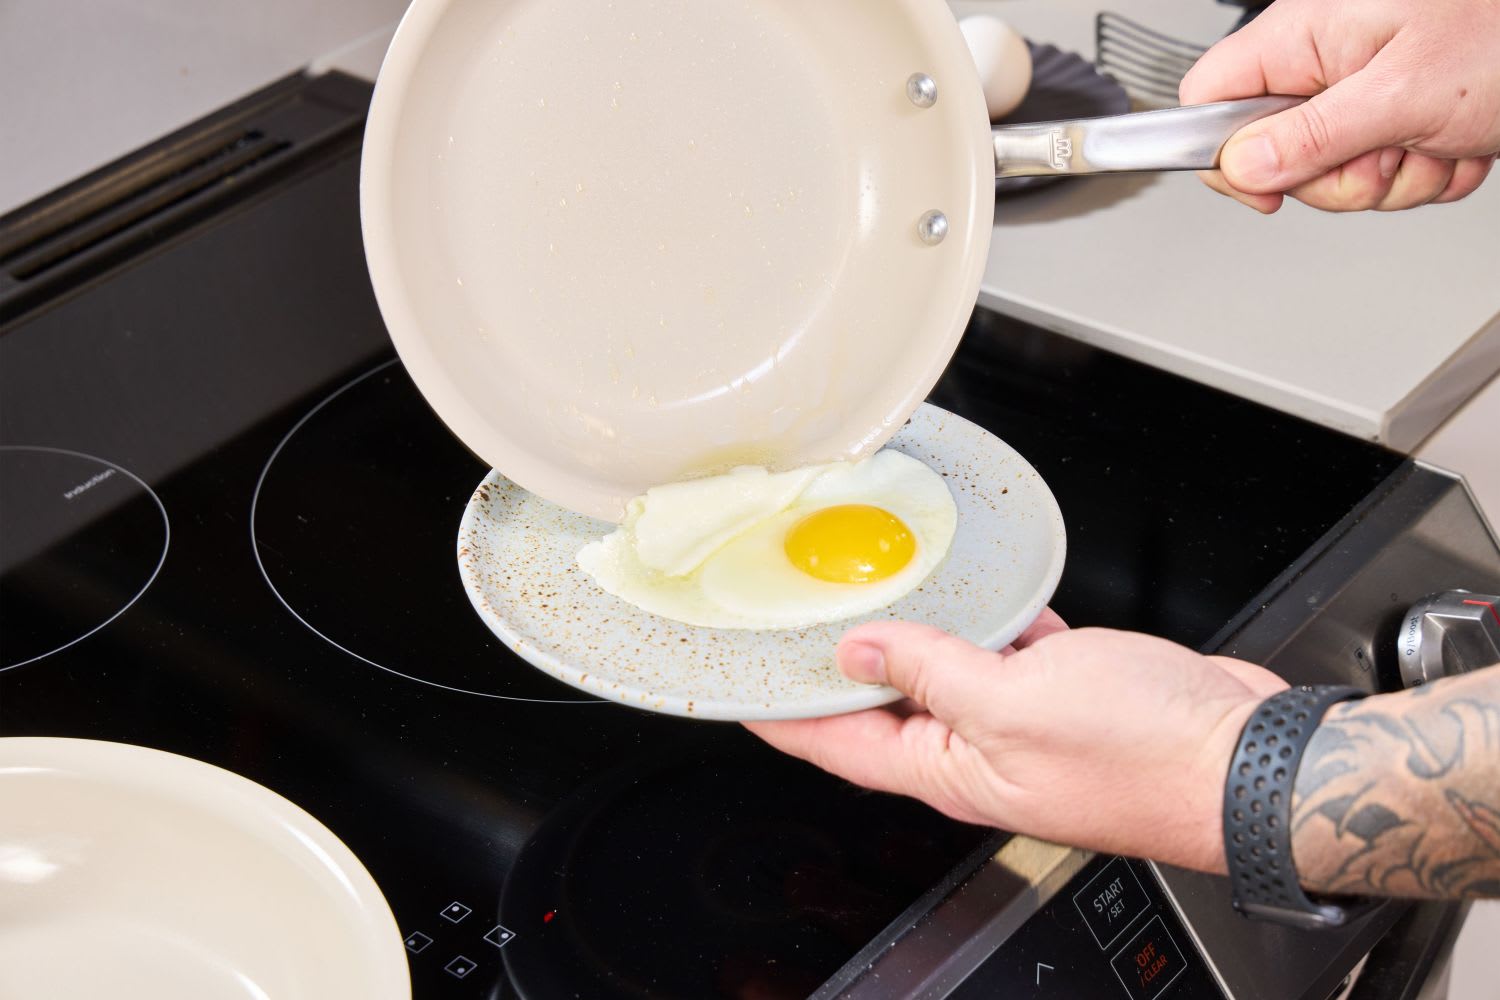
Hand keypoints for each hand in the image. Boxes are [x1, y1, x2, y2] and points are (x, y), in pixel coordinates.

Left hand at [746, 612, 1287, 872]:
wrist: (1248, 760)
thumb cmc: (1147, 753)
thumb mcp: (1011, 701)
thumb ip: (928, 670)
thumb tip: (858, 654)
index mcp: (951, 770)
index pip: (836, 745)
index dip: (781, 716)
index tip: (739, 690)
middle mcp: (980, 753)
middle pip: (885, 709)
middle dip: (841, 667)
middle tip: (803, 617)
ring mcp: (1024, 724)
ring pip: (948, 672)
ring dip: (918, 633)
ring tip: (882, 590)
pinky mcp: (1069, 694)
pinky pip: (1010, 652)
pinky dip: (993, 621)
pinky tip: (988, 592)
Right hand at [1178, 0, 1499, 212]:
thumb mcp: (1403, 93)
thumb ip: (1311, 136)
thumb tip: (1240, 168)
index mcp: (1304, 34)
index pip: (1209, 100)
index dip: (1224, 155)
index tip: (1268, 188)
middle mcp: (1325, 58)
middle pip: (1277, 156)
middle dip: (1342, 176)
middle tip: (1391, 148)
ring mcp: (1361, 88)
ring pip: (1338, 174)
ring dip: (1397, 176)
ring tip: (1439, 132)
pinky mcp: (1397, 113)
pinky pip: (1387, 173)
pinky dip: (1429, 169)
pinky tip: (1454, 135)